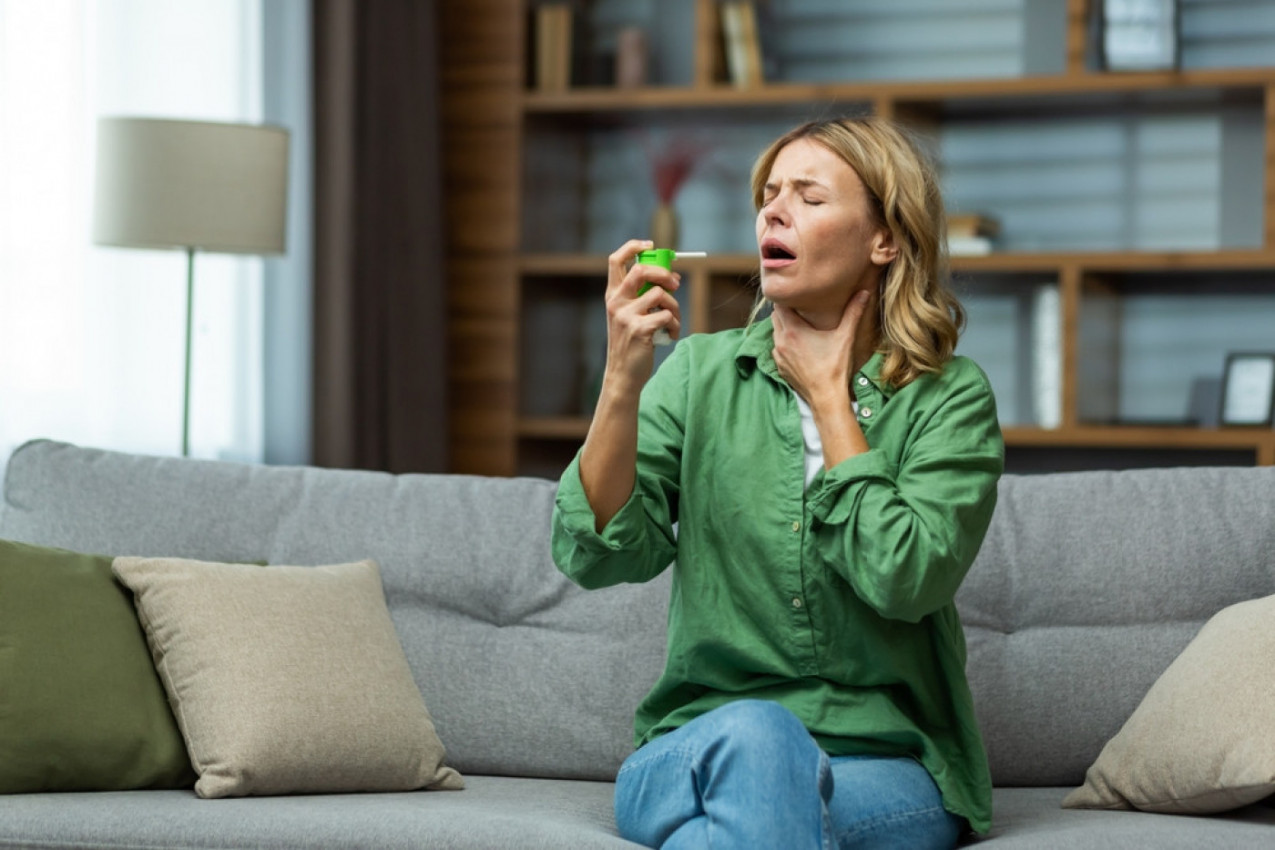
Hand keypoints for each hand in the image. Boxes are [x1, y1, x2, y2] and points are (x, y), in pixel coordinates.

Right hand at [602, 239, 681, 394]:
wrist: (623, 374)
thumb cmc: (631, 343)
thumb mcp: (630, 315)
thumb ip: (643, 296)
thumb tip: (672, 277)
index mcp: (613, 295)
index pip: (617, 260)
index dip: (633, 246)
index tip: (651, 245)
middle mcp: (616, 302)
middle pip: (642, 270)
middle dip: (664, 273)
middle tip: (675, 283)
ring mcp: (626, 316)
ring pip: (660, 295)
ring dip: (674, 306)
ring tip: (673, 320)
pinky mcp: (639, 329)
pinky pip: (667, 316)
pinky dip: (675, 325)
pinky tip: (671, 335)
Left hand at [771, 290, 870, 407]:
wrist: (826, 397)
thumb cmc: (834, 368)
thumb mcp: (845, 337)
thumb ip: (853, 312)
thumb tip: (864, 293)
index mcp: (793, 330)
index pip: (779, 305)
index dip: (787, 299)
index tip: (799, 297)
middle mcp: (781, 341)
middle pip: (775, 317)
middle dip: (786, 311)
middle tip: (801, 309)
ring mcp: (778, 356)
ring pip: (775, 333)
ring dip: (784, 328)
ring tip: (800, 326)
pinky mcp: (780, 368)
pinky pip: (777, 349)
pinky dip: (785, 344)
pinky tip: (799, 346)